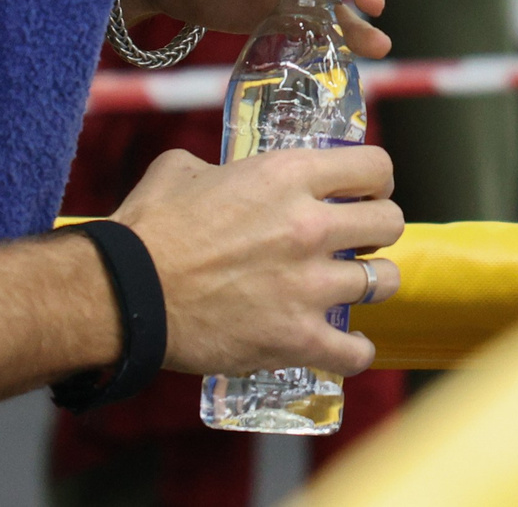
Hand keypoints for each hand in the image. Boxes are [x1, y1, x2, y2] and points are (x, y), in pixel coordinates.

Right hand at [113, 144, 402, 377]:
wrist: (127, 293)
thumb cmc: (150, 229)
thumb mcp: (184, 170)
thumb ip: (221, 167)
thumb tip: (223, 175)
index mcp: (288, 176)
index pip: (375, 167)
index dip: (375, 179)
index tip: (366, 191)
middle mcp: (310, 226)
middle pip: (390, 223)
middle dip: (378, 230)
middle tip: (358, 241)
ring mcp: (309, 285)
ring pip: (385, 282)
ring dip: (372, 285)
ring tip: (351, 288)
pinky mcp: (297, 337)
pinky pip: (357, 350)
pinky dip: (355, 350)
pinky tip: (343, 345)